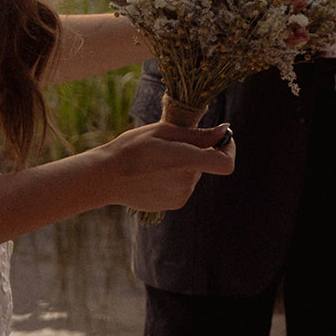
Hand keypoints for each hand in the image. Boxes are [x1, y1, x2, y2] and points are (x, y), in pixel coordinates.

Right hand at [101, 121, 235, 212]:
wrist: (106, 177)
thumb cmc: (133, 148)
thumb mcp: (164, 131)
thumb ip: (198, 135)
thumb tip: (225, 132)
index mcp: (185, 161)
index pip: (225, 164)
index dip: (229, 150)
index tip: (222, 139)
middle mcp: (186, 182)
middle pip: (205, 164)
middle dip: (196, 152)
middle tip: (170, 145)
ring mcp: (180, 196)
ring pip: (193, 174)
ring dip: (184, 165)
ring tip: (157, 161)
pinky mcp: (173, 204)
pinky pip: (184, 186)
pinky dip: (175, 177)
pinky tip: (154, 174)